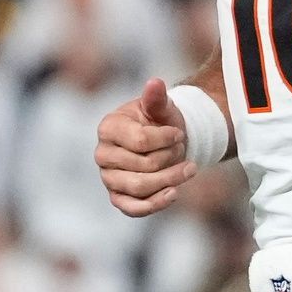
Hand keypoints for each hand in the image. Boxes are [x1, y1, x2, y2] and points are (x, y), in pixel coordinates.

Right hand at [95, 78, 197, 216]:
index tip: (179, 134)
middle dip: (171, 157)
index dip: (166, 139)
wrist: (163, 142)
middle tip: (183, 149)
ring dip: (171, 179)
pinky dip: (156, 203)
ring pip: (141, 188)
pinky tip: (174, 192)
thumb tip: (155, 82)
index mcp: (109, 127)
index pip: (140, 140)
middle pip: (144, 166)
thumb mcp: (161, 107)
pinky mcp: (118, 197)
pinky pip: (133, 208)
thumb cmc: (160, 121)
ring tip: (189, 168)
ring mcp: (108, 178)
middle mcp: (103, 154)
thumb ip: (156, 98)